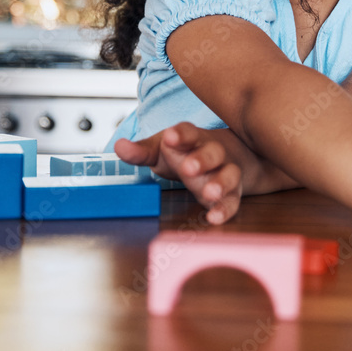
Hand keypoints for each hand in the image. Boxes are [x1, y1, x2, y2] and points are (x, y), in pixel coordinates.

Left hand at [114, 122, 242, 224]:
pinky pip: (232, 201)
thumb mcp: (162, 149)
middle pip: (212, 153)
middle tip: (188, 168)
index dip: (180, 134)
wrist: (225, 156)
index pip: (189, 132)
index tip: (170, 137)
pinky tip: (215, 217)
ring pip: (228, 175)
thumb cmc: (187, 151)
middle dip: (201, 159)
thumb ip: (141, 151)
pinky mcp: (231, 193)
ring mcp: (225, 172)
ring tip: (210, 193)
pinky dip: (225, 209)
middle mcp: (213, 153)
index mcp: (194, 138)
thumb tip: (119, 147)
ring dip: (220, 183)